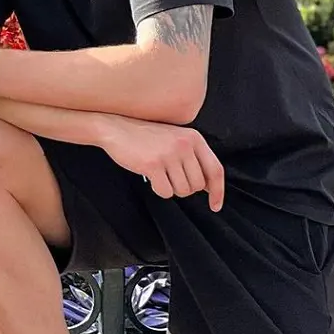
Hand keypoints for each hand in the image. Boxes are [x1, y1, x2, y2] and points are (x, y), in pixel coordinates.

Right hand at [99, 115, 224, 211]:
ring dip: (171, 188)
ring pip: (183, 190)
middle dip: (185, 188)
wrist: (115, 127)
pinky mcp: (152, 164)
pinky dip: (158, 189)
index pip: (215, 170)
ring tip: (160, 174)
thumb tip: (210, 187)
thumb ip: (194, 158)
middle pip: (198, 185)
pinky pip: (165, 192)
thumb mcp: (175, 139)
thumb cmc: (145, 137)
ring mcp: (168, 154)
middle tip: (170, 178)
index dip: (218, 191)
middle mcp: (184, 145)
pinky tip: (150, 177)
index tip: (215, 206)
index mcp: (193, 138)